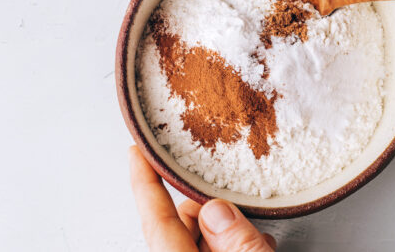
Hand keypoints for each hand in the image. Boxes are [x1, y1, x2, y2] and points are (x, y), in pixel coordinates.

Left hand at [128, 146, 275, 251]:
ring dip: (227, 229)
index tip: (137, 152)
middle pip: (183, 224)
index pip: (157, 221)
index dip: (144, 183)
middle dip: (207, 206)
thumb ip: (238, 243)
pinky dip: (233, 243)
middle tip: (237, 202)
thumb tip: (217, 211)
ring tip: (256, 231)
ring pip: (204, 238)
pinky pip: (218, 250)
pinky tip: (257, 245)